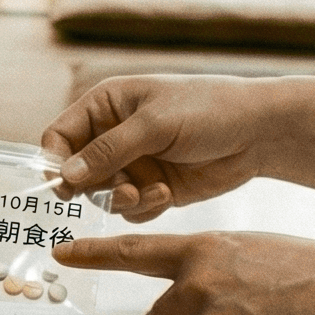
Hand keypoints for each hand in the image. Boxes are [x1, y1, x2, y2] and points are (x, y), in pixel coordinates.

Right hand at [41, 75, 281, 219]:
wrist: (259, 133)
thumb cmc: (208, 110)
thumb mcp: (155, 125)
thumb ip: (108, 150)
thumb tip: (65, 175)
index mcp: (106, 105)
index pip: (59, 135)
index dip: (55, 161)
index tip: (64, 186)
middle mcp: (113, 135)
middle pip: (77, 171)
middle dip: (97, 186)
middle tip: (123, 191)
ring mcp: (133, 163)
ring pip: (103, 195)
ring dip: (123, 200)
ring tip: (151, 192)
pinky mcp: (152, 188)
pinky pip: (130, 210)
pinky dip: (143, 208)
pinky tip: (167, 195)